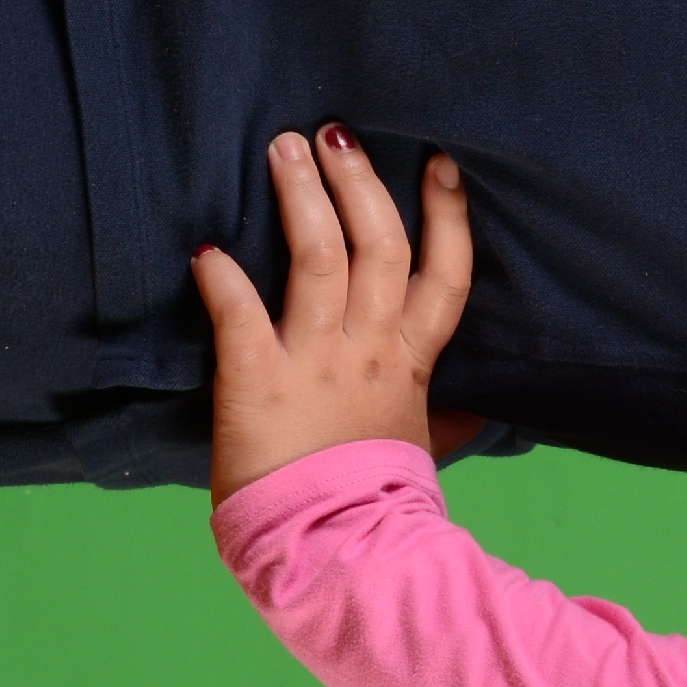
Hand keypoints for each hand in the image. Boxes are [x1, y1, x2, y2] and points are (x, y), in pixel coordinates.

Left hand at [192, 127, 475, 502]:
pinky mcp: (258, 382)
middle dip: (361, 181)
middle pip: (381, 244)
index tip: (439, 161)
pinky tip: (206, 251)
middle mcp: (369, 348)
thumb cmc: (378, 502)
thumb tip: (480, 416)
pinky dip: (222, 280)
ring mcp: (315, 362)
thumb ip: (446, 420)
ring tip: (282, 148)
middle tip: (335, 131)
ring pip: (320, 257)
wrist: (341, 555)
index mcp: (410, 361)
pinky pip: (241, 315)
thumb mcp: (422, 450)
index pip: (444, 273)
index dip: (447, 214)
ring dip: (302, 197)